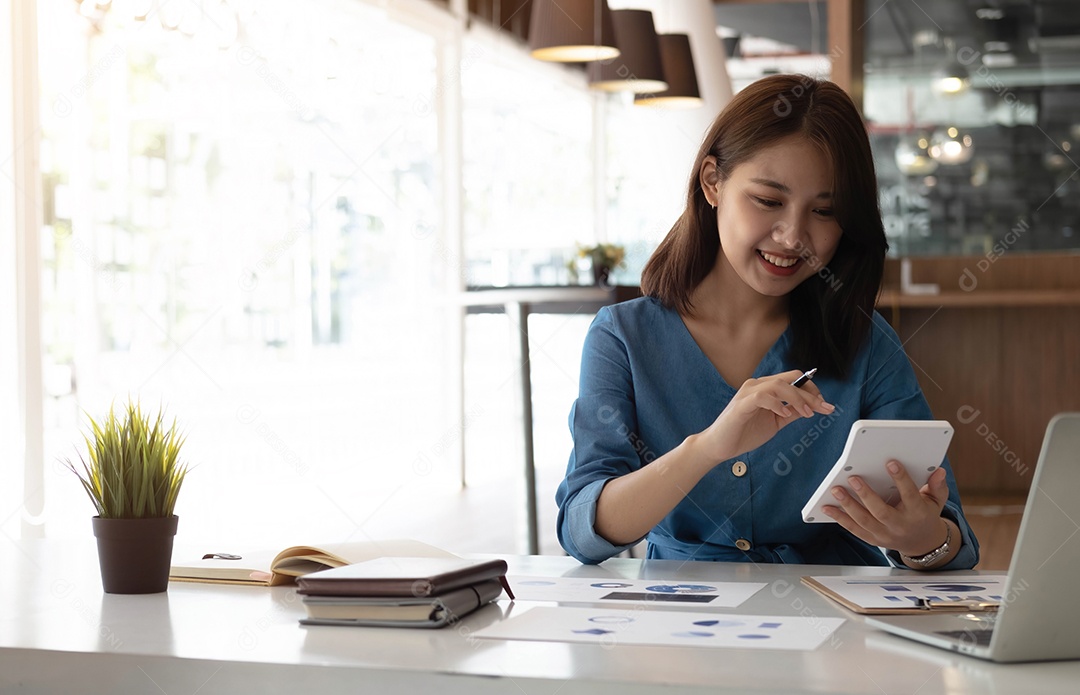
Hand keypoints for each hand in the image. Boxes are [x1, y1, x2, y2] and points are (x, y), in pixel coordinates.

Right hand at [696, 370, 834, 462]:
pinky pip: (762, 396)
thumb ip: (790, 413)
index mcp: (765, 388)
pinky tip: (784, 414)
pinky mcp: (741, 404)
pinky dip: (777, 404)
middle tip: (823, 408)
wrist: (719, 446)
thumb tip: (810, 407)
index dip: (812, 389)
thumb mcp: (775, 423)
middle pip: (790, 379)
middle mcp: (757, 386)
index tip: (824, 404)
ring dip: (797, 398)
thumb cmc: (742, 433)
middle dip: (810, 393)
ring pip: (778, 385)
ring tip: (806, 412)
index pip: (793, 379)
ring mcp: (748, 393)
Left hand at [823, 459, 950, 556]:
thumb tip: (938, 470)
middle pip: (881, 511)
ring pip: (864, 521)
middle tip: (853, 477)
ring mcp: (884, 535)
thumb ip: (937, 486)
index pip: (910, 495)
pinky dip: (839, 518)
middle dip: (866, 494)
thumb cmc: (925, 515)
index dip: (901, 479)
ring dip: (848, 505)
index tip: (890, 462)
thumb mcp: (936, 501)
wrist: (922, 543)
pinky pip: (854, 529)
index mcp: (917, 514)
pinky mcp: (872, 539)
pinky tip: (827, 507)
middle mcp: (900, 526)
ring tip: (836, 489)